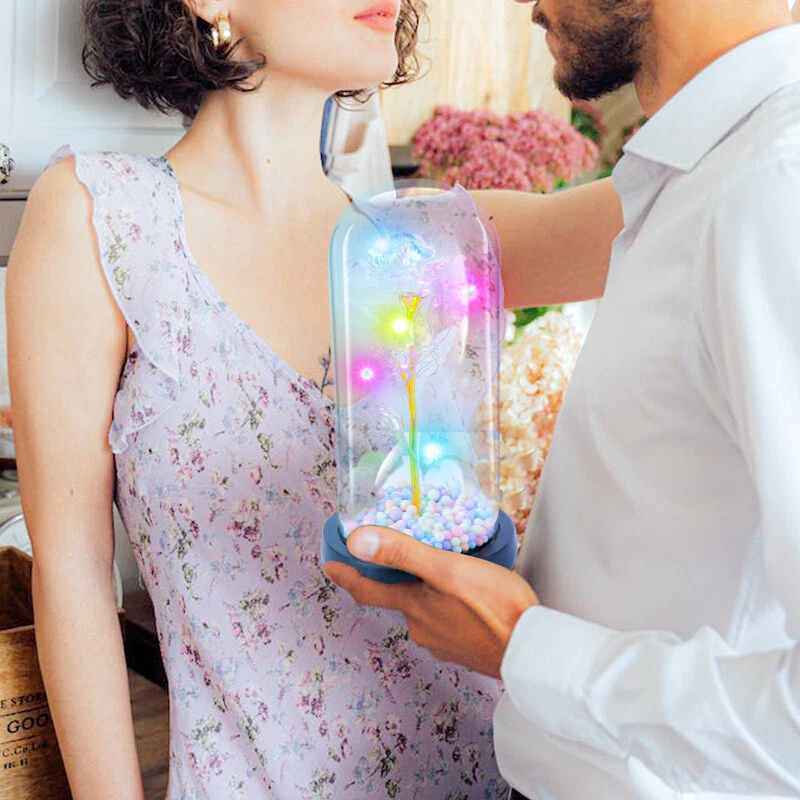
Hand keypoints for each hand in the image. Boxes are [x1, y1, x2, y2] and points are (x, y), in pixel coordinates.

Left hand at [322, 525, 538, 677]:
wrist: (534, 651)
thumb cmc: (495, 607)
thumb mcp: (446, 569)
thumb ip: (403, 552)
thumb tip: (357, 541)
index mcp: (413, 606)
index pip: (369, 590)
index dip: (347, 577)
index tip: (330, 566)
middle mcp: (422, 628)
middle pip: (401, 598)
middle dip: (402, 579)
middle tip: (413, 556)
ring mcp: (444, 642)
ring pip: (426, 610)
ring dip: (430, 593)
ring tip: (451, 574)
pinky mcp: (465, 649)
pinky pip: (448, 622)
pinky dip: (450, 608)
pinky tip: (469, 599)